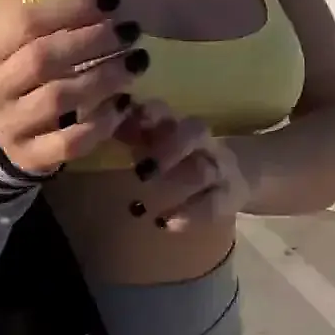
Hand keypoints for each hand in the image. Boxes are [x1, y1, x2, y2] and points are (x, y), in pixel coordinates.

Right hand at [0, 0, 146, 175]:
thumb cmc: (22, 81)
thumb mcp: (19, 45)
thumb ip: (48, 17)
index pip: (28, 23)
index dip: (73, 8)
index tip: (114, 0)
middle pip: (44, 58)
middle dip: (94, 41)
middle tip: (133, 32)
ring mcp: (12, 125)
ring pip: (59, 100)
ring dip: (104, 78)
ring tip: (137, 63)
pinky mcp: (31, 159)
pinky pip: (68, 143)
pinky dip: (99, 125)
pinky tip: (123, 106)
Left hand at [120, 103, 252, 231]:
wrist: (241, 170)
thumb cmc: (182, 154)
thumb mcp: (157, 139)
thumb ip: (130, 133)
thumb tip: (93, 125)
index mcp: (177, 124)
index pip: (164, 110)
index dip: (147, 115)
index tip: (122, 127)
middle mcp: (202, 142)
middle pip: (194, 132)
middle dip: (169, 147)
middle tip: (142, 171)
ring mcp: (220, 168)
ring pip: (205, 169)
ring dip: (179, 183)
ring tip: (148, 204)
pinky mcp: (230, 196)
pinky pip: (214, 204)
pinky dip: (190, 215)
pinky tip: (167, 224)